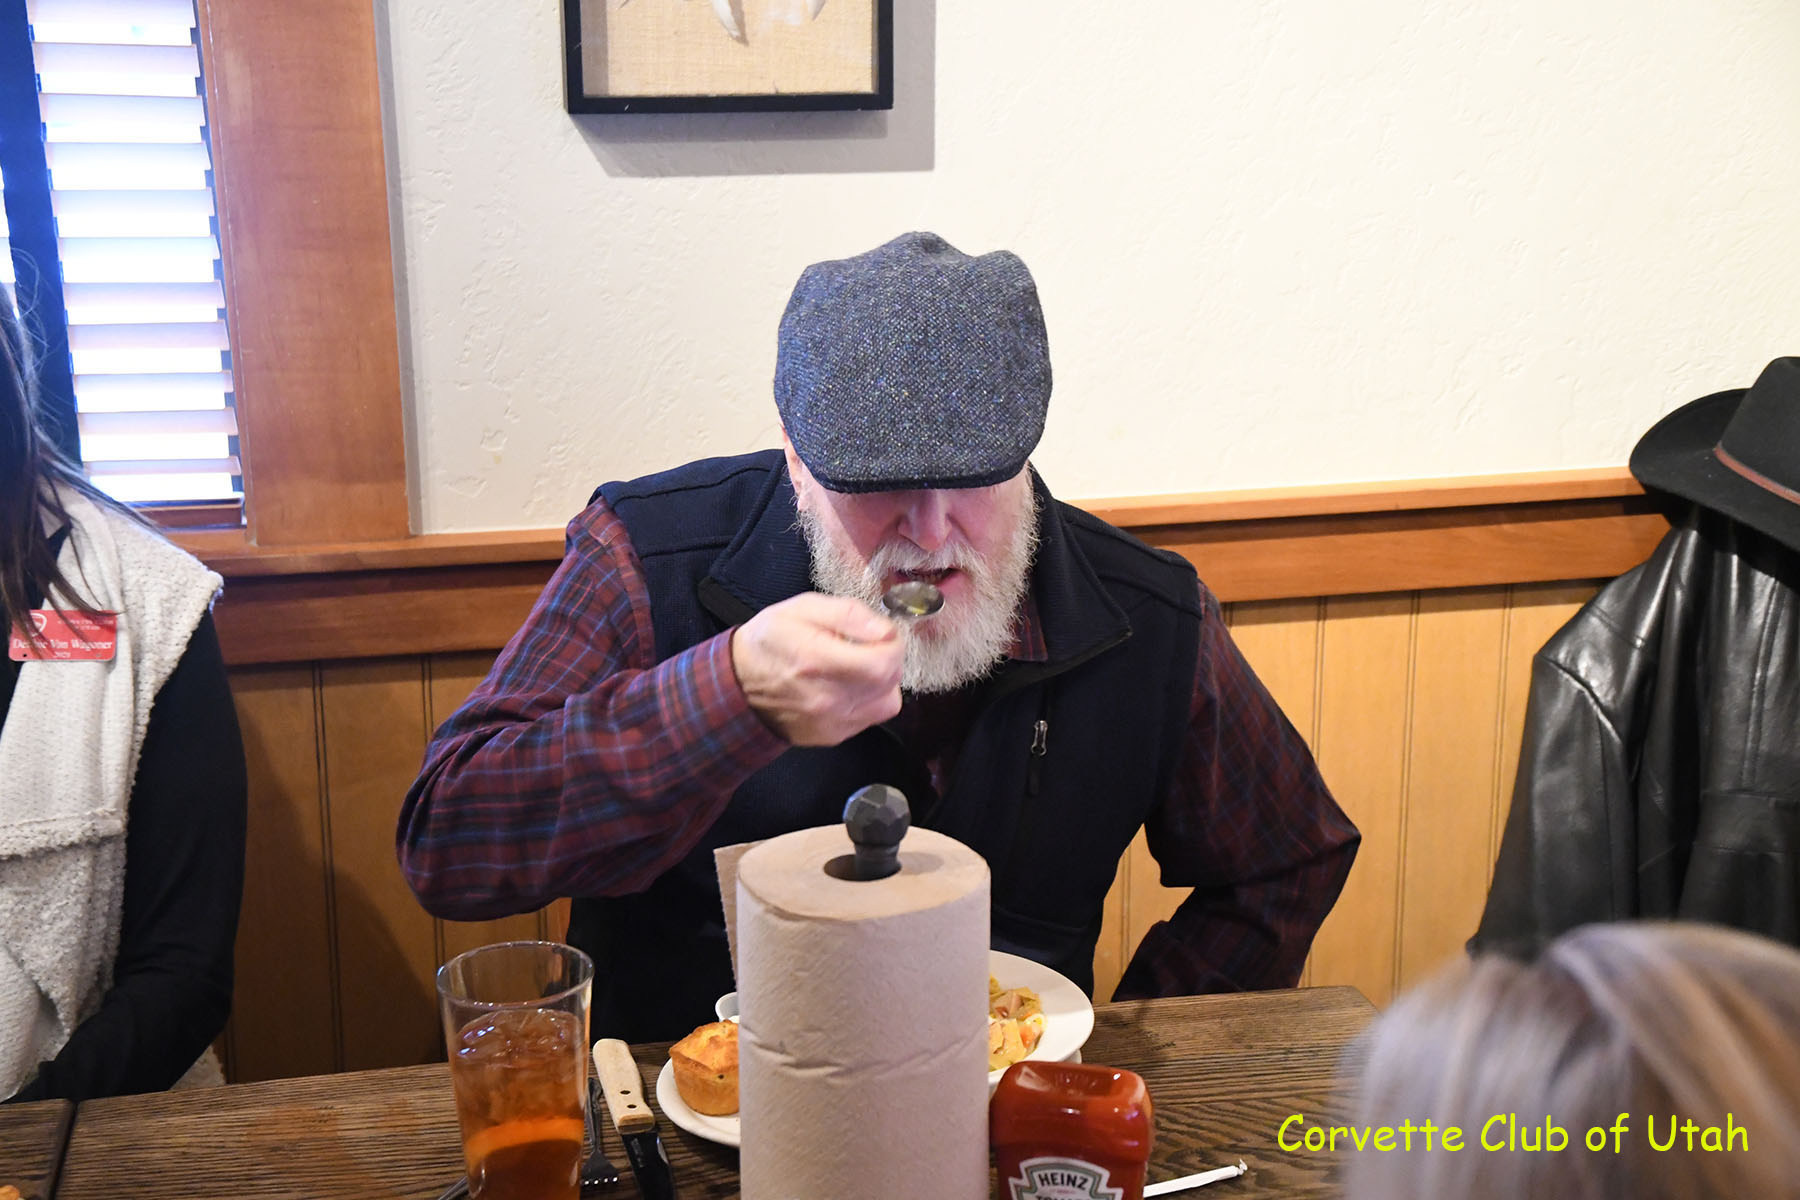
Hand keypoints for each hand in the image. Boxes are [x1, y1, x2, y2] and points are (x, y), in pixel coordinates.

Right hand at [731, 593, 903, 745]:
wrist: (737, 685)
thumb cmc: (768, 642)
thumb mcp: (802, 608)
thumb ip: (848, 614)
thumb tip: (884, 629)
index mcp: (818, 660)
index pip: (885, 661)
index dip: (892, 643)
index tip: (881, 633)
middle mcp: (826, 697)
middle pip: (890, 681)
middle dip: (888, 658)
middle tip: (868, 646)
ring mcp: (830, 721)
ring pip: (887, 702)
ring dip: (882, 681)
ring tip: (858, 667)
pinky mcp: (832, 735)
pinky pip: (870, 717)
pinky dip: (868, 700)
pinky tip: (848, 686)